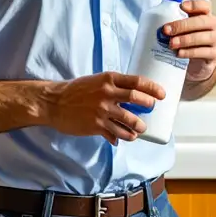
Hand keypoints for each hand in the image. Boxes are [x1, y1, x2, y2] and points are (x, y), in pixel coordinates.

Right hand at [42, 72, 165, 144]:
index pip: (137, 81)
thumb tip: (131, 95)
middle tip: (152, 109)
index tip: (162, 94)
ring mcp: (102, 111)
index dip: (152, 88)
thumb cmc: (75, 90)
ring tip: (141, 129)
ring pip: (129, 120)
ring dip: (139, 127)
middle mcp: (107, 93)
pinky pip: (116, 134)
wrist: (53, 102)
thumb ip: (113, 87)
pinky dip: (122, 137)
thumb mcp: (95, 81)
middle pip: (136, 98)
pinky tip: (124, 138)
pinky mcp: (96, 126)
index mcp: (108, 79)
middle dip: (149, 105)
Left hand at [164, 0, 215, 82]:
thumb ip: (174, 21)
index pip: (205, 6)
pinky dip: (190, 52)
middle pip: (202, 21)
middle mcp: (213, 26)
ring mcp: (215, 40)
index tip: (181, 6)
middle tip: (166, 30)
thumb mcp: (181, 29)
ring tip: (171, 44)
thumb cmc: (186, 40)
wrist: (196, 63)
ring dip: (185, 39)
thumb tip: (153, 19)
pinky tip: (179, 53)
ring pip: (203, 37)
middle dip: (183, 25)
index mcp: (205, 15)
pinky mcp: (214, 55)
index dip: (194, 5)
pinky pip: (204, 52)